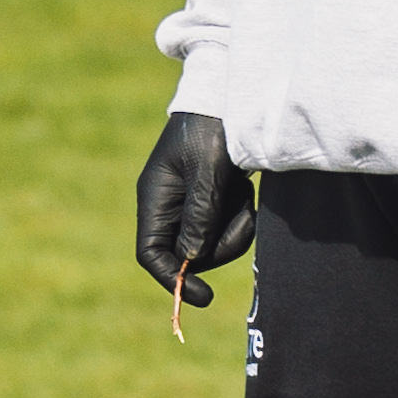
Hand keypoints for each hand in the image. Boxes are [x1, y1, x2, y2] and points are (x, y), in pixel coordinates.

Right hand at [135, 111, 257, 311]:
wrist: (229, 99)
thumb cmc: (212, 129)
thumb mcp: (207, 171)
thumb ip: (199, 214)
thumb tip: (190, 259)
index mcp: (155, 198)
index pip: (151, 253)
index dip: (173, 280)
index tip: (206, 297)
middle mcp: (167, 206)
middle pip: (187, 254)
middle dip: (220, 245)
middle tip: (246, 218)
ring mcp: (188, 205)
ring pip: (210, 244)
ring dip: (234, 227)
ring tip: (244, 195)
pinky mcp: (209, 202)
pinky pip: (224, 229)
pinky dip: (239, 215)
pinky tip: (244, 189)